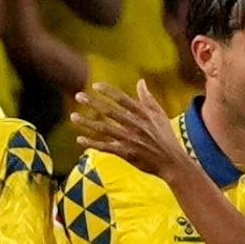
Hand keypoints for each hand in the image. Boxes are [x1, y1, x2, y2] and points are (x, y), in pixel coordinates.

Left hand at [74, 81, 188, 179]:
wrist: (171, 162)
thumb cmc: (166, 137)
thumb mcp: (160, 115)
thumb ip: (148, 98)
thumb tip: (140, 81)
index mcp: (143, 114)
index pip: (122, 99)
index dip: (108, 91)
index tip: (95, 85)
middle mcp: (134, 125)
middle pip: (110, 112)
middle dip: (93, 103)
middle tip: (78, 96)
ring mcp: (129, 140)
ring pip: (104, 129)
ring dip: (87, 122)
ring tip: (73, 116)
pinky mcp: (125, 153)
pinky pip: (105, 147)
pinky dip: (92, 143)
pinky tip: (80, 138)